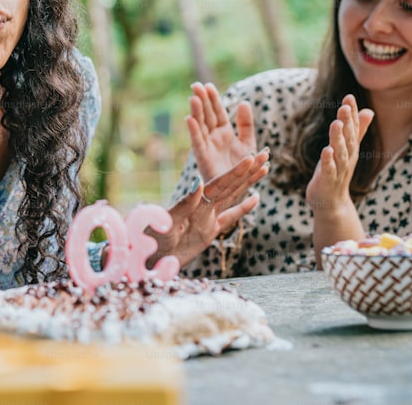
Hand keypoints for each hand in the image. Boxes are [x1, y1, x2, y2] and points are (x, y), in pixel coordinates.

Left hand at [152, 150, 269, 266]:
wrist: (147, 257)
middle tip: (264, 153)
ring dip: (248, 183)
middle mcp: (203, 207)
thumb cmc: (152, 239)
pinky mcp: (209, 231)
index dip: (235, 172)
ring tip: (264, 168)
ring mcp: (207, 218)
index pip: (219, 184)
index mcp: (194, 202)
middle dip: (247, 170)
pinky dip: (243, 208)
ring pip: (233, 197)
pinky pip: (230, 218)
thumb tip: (197, 182)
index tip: (250, 158)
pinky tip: (256, 198)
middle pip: (230, 185)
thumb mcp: (166, 220)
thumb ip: (183, 204)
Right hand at [185, 82, 256, 182]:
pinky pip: (198, 142)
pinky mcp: (204, 158)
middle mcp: (213, 137)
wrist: (238, 189)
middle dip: (201, 101)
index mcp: (224, 132)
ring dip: (196, 112)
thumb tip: (243, 102)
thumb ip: (245, 124)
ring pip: (201, 126)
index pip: (217, 111)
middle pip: (207, 115)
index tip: (207, 85)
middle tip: (195, 85)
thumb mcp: (248, 143)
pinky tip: (189, 118)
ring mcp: (208, 146)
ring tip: (193, 97)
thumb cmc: (242, 168)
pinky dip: (193, 131)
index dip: (213, 99)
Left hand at [306, 95, 373, 216]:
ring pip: (340, 152)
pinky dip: (328, 160)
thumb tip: (368, 110)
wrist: (331, 201)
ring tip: (336, 124)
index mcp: (350, 149)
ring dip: (338, 138)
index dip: (352, 114)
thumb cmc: (337, 172)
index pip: (352, 129)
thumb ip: (357, 131)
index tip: (349, 97)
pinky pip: (329, 169)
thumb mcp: (347, 149)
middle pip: (348, 138)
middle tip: (344, 107)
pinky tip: (326, 150)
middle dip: (347, 122)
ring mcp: (339, 169)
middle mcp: (347, 157)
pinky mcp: (328, 180)